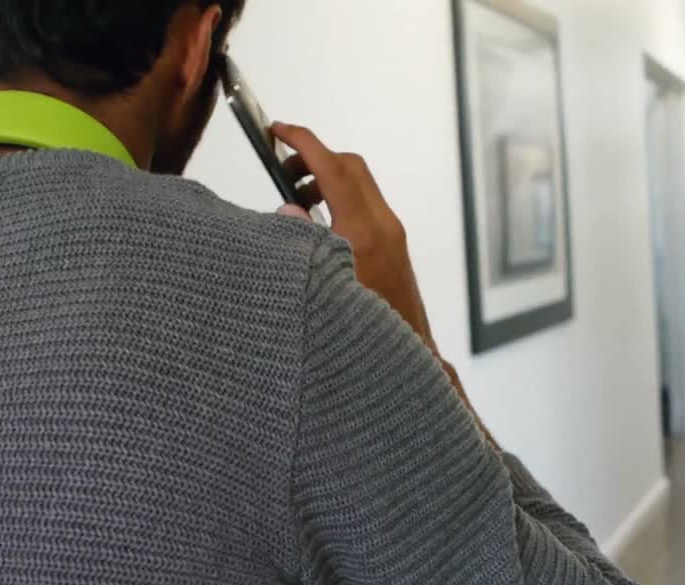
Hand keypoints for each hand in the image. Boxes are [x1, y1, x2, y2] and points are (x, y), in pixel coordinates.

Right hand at [272, 122, 435, 350]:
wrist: (407, 356)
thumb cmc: (363, 332)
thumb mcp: (323, 286)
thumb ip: (303, 241)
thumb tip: (288, 208)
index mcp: (363, 232)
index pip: (333, 169)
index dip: (303, 143)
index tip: (277, 129)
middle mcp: (383, 225)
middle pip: (350, 167)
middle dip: (314, 159)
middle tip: (282, 171)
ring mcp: (392, 234)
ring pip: (360, 185)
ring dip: (327, 180)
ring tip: (296, 202)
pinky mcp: (394, 246)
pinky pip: (366, 205)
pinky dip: (339, 200)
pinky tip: (318, 226)